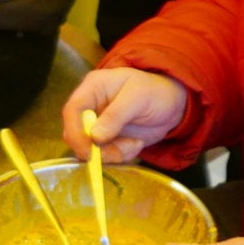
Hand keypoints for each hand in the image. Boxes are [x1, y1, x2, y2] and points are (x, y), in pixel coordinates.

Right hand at [62, 68, 188, 162]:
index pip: (72, 109)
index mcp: (93, 88)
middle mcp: (90, 107)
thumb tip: (95, 136)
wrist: (171, 105)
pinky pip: (104, 156)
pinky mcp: (107, 141)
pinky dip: (120, 156)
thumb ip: (116, 115)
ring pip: (89, 149)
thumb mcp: (138, 97)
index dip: (75, 131)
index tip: (89, 151)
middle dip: (95, 148)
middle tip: (120, 151)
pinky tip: (135, 145)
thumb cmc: (155, 92)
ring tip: (134, 144)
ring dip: (112, 153)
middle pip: (75, 133)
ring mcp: (97, 125)